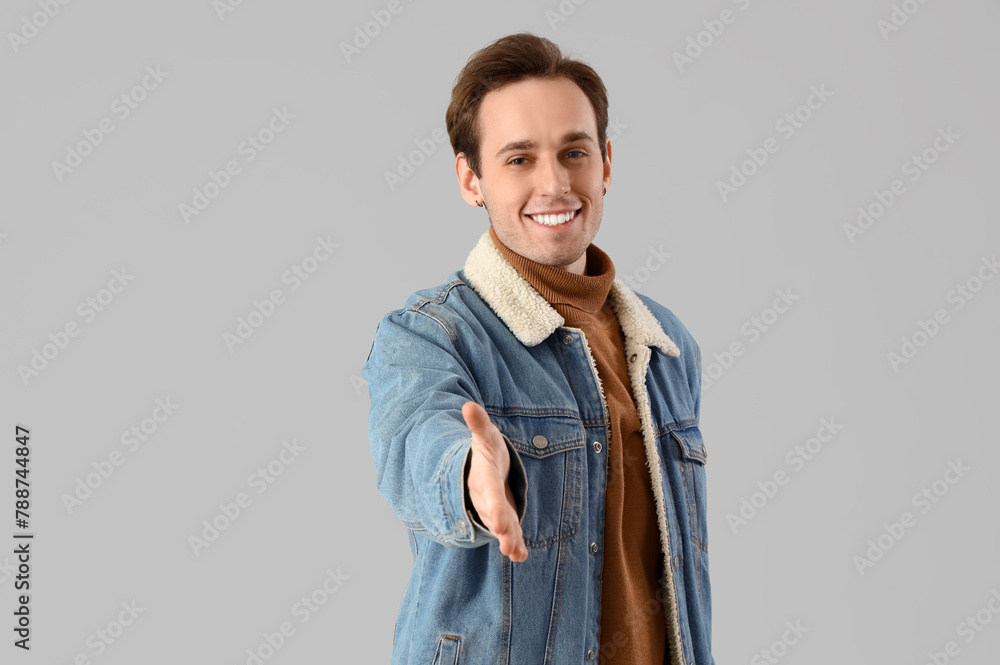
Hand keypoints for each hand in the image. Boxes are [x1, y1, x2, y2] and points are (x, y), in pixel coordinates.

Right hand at [461, 401, 527, 561]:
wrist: (481, 467)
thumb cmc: (487, 450)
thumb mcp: (485, 435)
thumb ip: (479, 423)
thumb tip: (469, 406)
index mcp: (483, 478)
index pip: (488, 492)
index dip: (494, 506)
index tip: (501, 522)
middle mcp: (485, 498)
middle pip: (492, 513)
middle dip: (500, 526)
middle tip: (506, 540)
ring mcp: (494, 510)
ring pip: (501, 526)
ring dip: (508, 540)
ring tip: (515, 553)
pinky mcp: (505, 517)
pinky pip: (510, 532)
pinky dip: (515, 545)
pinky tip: (521, 556)